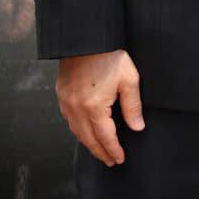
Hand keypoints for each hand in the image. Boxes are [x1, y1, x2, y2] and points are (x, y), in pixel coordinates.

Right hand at [57, 50, 143, 165]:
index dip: (113, 150)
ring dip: (88, 143)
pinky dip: (79, 130)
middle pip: (88, 139)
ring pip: (76, 131)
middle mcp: (76, 108)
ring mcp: (66, 102)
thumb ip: (133, 106)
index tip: (119, 159)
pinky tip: (86, 130)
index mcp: (94, 107)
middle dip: (100, 152)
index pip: (105, 137)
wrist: (85, 37)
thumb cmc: (109, 55)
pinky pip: (69, 119)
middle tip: (110, 161)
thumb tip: (137, 128)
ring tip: (99, 149)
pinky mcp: (61, 94)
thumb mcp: (128, 79)